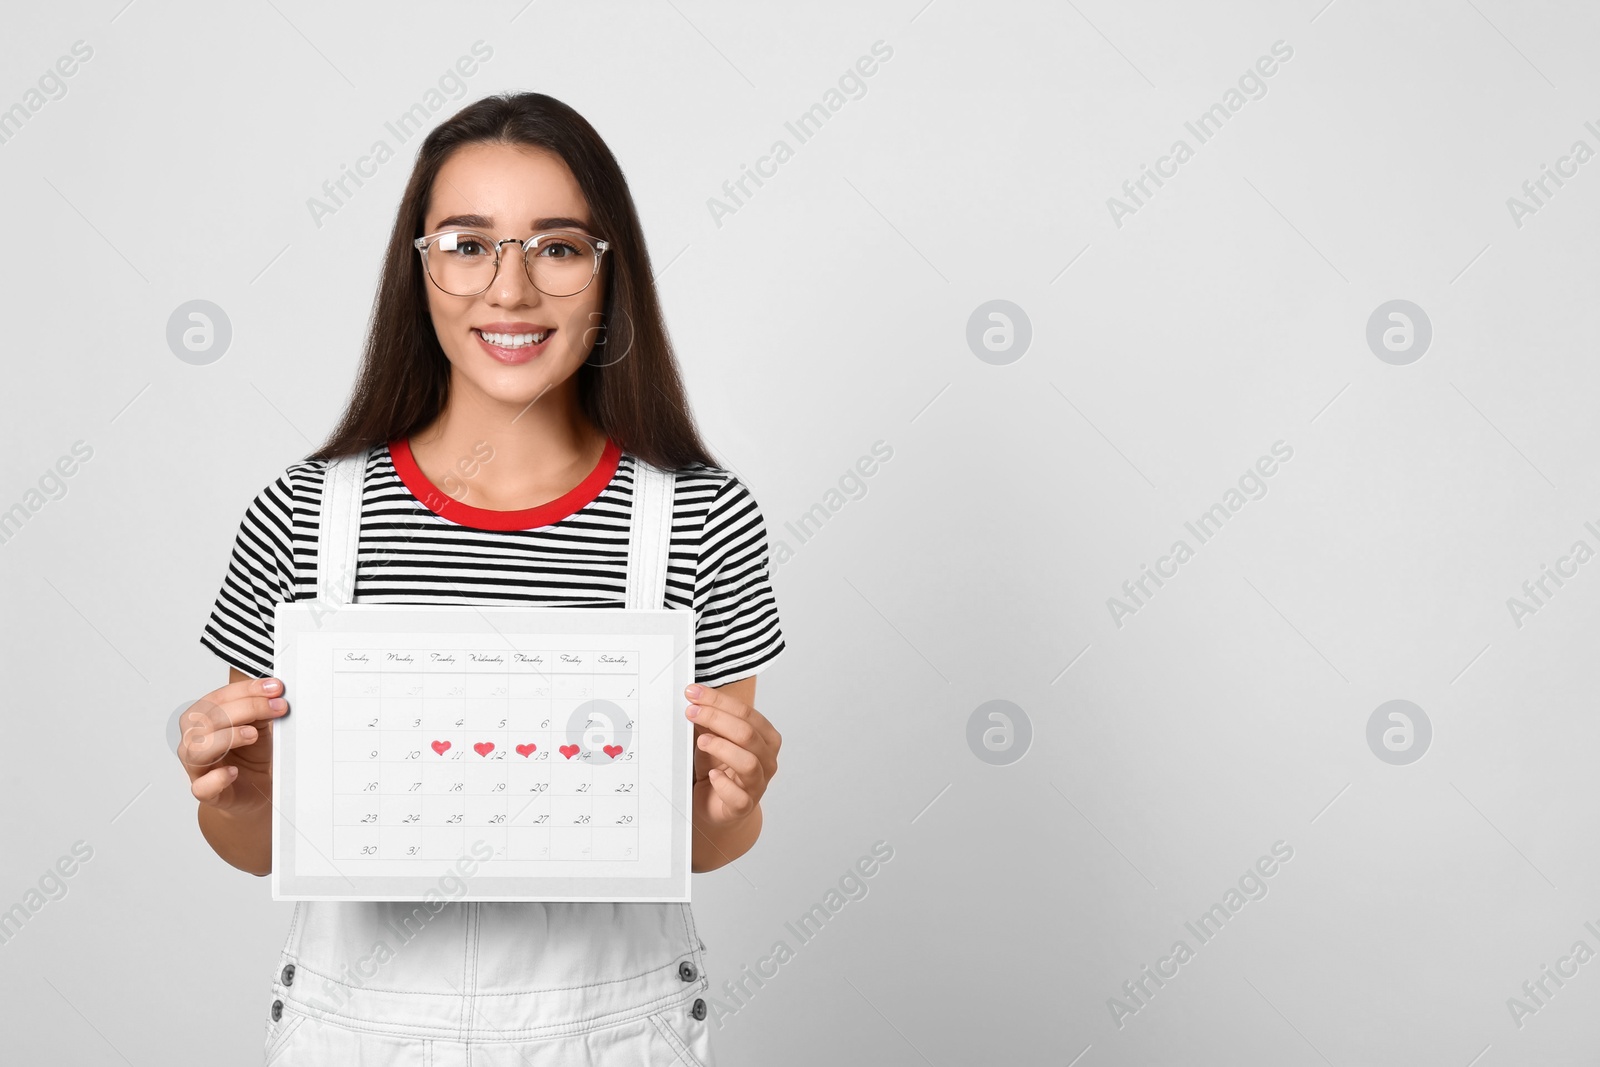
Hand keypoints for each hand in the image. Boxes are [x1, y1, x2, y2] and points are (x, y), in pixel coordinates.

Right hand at [178, 676, 289, 816]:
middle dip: (246, 708)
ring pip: (197, 749)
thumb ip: (260, 709)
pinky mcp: (206, 792)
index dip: (246, 690)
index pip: (217, 698)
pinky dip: (217, 778)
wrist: (257, 787)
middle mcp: (194, 742)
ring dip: (228, 737)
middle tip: (276, 707)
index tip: (275, 688)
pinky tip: (233, 772)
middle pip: (208, 720)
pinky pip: (202, 787)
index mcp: (202, 719)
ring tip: (253, 735)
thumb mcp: (259, 725)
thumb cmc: (251, 754)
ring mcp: (197, 768)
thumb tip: (273, 693)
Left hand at [685, 682, 779, 827]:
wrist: (716, 804)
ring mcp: (758, 784)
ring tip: (701, 741)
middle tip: (691, 712)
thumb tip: (696, 701)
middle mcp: (767, 759)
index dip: (718, 701)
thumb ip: (709, 724)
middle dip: (716, 718)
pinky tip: (711, 775)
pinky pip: (739, 796)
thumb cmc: (719, 768)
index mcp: (765, 737)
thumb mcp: (713, 740)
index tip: (693, 693)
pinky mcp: (744, 806)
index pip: (746, 712)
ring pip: (748, 762)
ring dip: (722, 748)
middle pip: (747, 733)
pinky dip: (723, 784)